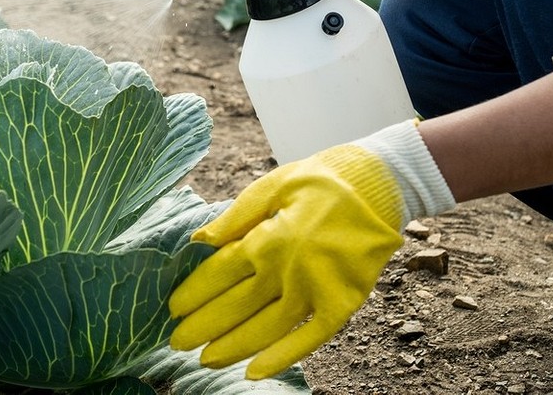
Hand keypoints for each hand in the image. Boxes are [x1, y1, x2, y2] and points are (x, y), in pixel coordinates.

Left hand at [169, 120, 454, 379]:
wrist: (379, 184)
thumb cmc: (321, 181)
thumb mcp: (273, 185)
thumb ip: (236, 217)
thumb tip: (199, 240)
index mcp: (267, 237)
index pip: (219, 274)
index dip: (194, 293)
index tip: (172, 308)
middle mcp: (287, 269)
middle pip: (235, 307)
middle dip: (203, 327)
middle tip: (177, 343)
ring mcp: (316, 289)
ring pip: (266, 329)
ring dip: (233, 348)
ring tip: (206, 360)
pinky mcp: (343, 303)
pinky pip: (309, 338)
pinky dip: (282, 358)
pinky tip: (254, 372)